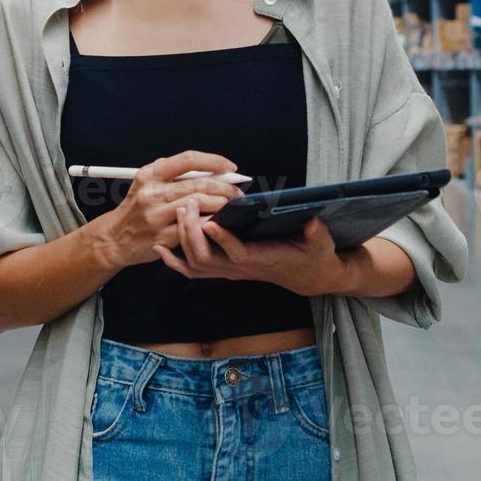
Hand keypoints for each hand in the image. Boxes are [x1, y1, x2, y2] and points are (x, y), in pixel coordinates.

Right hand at [82, 152, 244, 269]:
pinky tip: (217, 222)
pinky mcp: (162, 237)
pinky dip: (209, 223)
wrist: (115, 238)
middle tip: (238, 192)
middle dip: (225, 188)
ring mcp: (156, 216)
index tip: (231, 167)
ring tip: (230, 206)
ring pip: (199, 205)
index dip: (214, 161)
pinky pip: (194, 228)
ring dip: (220, 205)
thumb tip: (215, 170)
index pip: (188, 160)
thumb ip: (176, 175)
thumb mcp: (148, 184)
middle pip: (199, 184)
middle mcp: (151, 193)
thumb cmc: (139, 207)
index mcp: (150, 174)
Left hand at [155, 202, 351, 297]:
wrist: (307, 276)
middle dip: (193, 233)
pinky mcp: (224, 270)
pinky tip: (160, 248)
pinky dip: (174, 261)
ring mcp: (230, 271)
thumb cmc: (313, 256)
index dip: (223, 241)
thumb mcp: (321, 244)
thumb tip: (314, 223)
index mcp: (263, 260)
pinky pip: (193, 270)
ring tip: (178, 211)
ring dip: (182, 239)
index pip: (239, 254)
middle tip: (188, 204)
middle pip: (207, 258)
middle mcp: (241, 269)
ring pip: (196, 263)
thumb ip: (317, 234)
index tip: (210, 222)